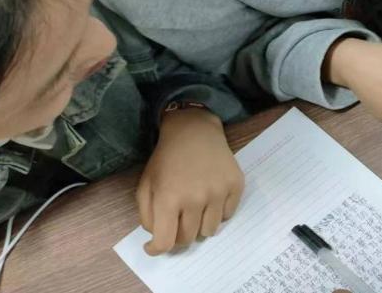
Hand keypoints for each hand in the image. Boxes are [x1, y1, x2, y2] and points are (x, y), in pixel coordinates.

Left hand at [137, 108, 243, 255]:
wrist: (194, 131)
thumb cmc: (167, 159)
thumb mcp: (146, 184)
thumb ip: (147, 215)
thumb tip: (158, 237)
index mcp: (168, 198)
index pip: (165, 242)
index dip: (158, 250)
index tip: (155, 246)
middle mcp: (195, 198)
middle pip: (187, 239)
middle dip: (178, 236)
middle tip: (177, 222)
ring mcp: (218, 192)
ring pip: (209, 231)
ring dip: (199, 226)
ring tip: (195, 210)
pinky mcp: (235, 186)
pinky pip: (228, 216)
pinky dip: (218, 213)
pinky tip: (211, 198)